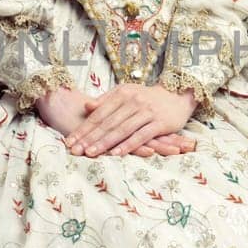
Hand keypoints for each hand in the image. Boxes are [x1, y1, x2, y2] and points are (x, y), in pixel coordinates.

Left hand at [64, 84, 197, 157]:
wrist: (178, 94)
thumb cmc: (148, 97)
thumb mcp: (127, 93)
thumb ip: (107, 100)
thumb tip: (87, 106)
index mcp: (122, 93)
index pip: (98, 114)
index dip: (83, 128)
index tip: (69, 141)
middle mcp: (133, 101)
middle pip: (107, 123)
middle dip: (89, 138)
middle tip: (74, 150)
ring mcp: (146, 112)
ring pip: (121, 129)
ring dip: (105, 142)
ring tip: (90, 153)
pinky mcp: (159, 122)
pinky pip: (141, 135)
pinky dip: (128, 144)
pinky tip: (116, 153)